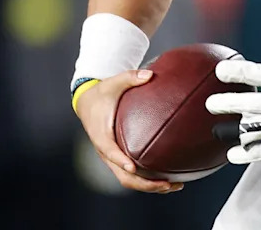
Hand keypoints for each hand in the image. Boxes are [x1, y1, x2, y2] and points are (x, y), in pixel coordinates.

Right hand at [74, 70, 183, 192]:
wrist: (87, 101)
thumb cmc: (102, 93)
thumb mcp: (114, 82)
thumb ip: (132, 77)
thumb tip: (150, 74)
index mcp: (102, 135)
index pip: (111, 151)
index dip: (121, 161)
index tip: (133, 168)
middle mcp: (106, 151)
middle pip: (123, 176)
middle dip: (144, 183)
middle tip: (167, 184)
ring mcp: (112, 157)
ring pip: (128, 180)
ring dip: (149, 186)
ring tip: (173, 186)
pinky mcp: (118, 157)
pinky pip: (132, 174)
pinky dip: (147, 179)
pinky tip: (167, 178)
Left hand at [206, 27, 260, 163]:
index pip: (260, 74)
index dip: (239, 72)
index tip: (221, 71)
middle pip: (251, 104)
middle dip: (228, 104)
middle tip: (211, 104)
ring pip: (255, 129)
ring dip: (235, 129)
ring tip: (219, 129)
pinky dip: (247, 153)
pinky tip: (232, 153)